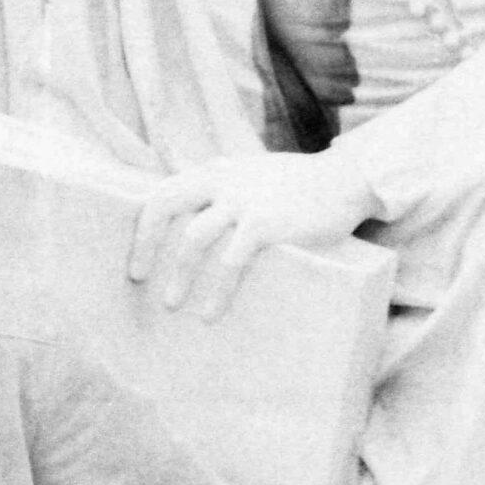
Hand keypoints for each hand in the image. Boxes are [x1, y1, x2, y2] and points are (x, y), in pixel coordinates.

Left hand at [128, 152, 378, 321]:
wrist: (347, 181)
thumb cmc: (300, 185)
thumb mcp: (254, 174)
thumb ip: (225, 186)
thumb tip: (197, 217)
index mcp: (217, 170)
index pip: (164, 191)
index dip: (144, 225)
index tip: (138, 256)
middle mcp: (224, 181)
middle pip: (166, 206)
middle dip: (146, 244)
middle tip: (137, 277)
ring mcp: (245, 201)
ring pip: (194, 239)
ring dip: (179, 275)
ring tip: (172, 304)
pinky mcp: (267, 224)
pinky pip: (231, 262)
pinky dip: (217, 291)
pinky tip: (210, 314)